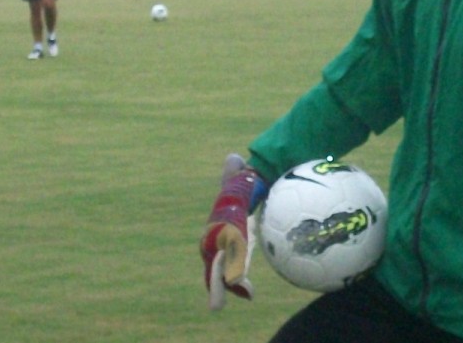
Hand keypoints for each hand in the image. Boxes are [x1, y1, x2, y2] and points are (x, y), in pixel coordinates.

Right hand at [200, 153, 267, 310]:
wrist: (239, 195)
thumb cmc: (238, 189)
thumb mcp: (237, 181)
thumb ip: (235, 173)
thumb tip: (234, 158)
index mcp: (215, 230)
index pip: (213, 247)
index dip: (217, 260)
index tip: (227, 270)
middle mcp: (214, 243)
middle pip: (213, 265)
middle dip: (215, 283)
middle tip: (216, 305)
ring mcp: (221, 252)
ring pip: (221, 274)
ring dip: (226, 288)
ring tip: (240, 298)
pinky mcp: (231, 258)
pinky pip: (233, 273)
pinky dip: (238, 284)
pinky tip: (249, 294)